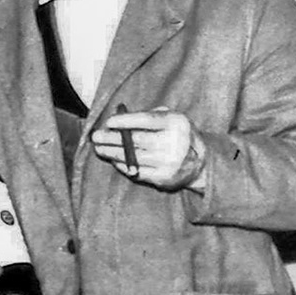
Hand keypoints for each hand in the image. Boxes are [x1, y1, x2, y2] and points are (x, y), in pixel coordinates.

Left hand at [90, 109, 205, 191]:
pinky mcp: (163, 178)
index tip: (109, 122)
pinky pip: (137, 171)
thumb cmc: (177, 135)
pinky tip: (114, 159)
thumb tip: (119, 119)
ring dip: (112, 153)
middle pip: (137, 140)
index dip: (126, 121)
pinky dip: (122, 165)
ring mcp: (169, 163)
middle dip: (112, 138)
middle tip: (96, 136)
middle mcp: (174, 143)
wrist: (199, 163)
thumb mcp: (172, 119)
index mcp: (176, 123)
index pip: (147, 120)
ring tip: (99, 148)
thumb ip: (149, 116)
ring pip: (133, 157)